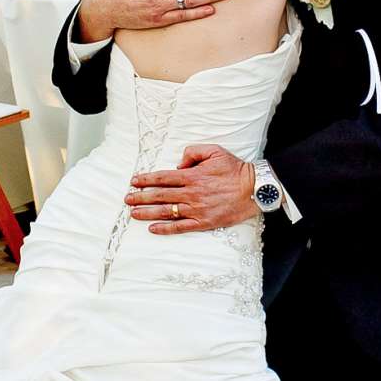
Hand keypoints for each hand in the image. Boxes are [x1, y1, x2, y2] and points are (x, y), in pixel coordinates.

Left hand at [127, 144, 254, 232]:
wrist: (254, 189)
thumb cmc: (235, 169)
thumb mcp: (215, 151)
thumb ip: (193, 152)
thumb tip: (179, 162)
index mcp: (192, 176)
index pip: (162, 178)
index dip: (146, 179)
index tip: (133, 181)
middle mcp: (191, 193)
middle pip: (159, 195)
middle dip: (140, 197)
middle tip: (127, 198)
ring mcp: (196, 209)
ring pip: (166, 212)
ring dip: (147, 213)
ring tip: (133, 213)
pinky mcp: (204, 222)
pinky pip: (180, 227)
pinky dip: (165, 228)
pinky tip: (153, 229)